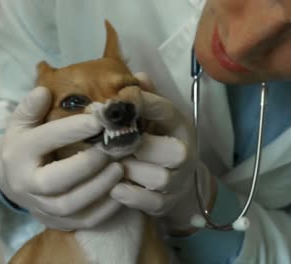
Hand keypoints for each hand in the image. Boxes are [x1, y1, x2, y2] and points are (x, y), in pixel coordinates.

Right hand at [0, 86, 123, 229]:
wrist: (14, 179)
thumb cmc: (26, 143)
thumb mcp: (22, 122)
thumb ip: (32, 107)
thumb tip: (44, 91)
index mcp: (18, 154)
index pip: (44, 140)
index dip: (72, 129)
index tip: (99, 119)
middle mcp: (26, 184)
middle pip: (54, 180)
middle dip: (86, 164)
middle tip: (112, 148)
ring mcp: (42, 207)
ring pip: (70, 204)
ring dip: (99, 187)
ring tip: (120, 168)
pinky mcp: (58, 222)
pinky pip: (84, 221)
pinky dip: (106, 209)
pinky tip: (122, 190)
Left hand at [110, 73, 215, 234]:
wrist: (176, 180)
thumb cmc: (156, 140)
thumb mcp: (154, 117)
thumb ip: (146, 97)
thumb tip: (138, 75)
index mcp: (180, 125)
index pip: (165, 109)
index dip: (139, 104)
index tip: (110, 104)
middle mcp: (185, 152)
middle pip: (166, 149)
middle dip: (133, 146)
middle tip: (105, 142)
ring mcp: (179, 180)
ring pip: (157, 177)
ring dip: (129, 171)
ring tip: (108, 165)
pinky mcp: (168, 203)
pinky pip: (150, 202)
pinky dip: (130, 195)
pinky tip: (113, 187)